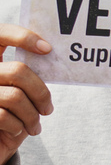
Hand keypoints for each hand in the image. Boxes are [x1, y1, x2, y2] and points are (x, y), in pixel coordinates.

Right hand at [0, 26, 54, 164]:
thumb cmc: (7, 115)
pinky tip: (17, 130)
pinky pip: (4, 115)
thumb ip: (24, 76)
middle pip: (18, 71)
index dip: (22, 36)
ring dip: (32, 115)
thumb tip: (50, 58)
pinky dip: (18, 126)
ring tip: (34, 126)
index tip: (47, 49)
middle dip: (41, 93)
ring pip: (15, 97)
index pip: (0, 35)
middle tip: (48, 109)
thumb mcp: (16, 92)